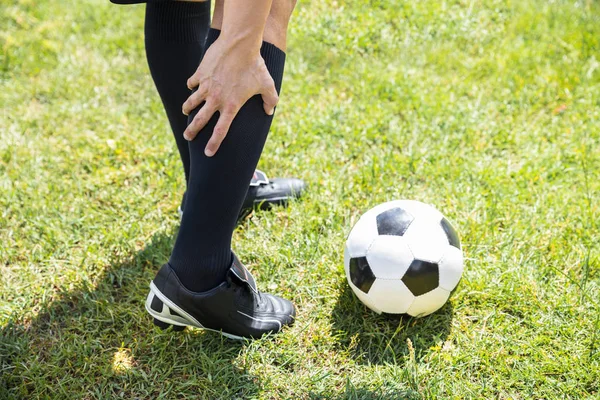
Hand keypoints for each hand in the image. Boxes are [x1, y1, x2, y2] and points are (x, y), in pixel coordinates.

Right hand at [182, 37, 278, 156]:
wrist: (239, 45)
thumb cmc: (255, 66)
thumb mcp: (267, 84)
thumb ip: (270, 100)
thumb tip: (269, 111)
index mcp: (231, 106)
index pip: (220, 131)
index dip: (213, 144)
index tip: (208, 153)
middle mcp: (215, 99)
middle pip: (200, 121)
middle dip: (192, 131)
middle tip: (187, 137)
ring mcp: (206, 86)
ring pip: (191, 102)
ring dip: (187, 109)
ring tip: (185, 112)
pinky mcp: (200, 73)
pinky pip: (192, 82)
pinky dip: (192, 85)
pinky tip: (192, 86)